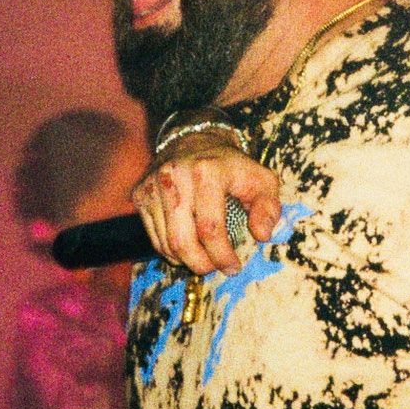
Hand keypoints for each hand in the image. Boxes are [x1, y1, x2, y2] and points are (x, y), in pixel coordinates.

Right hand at [132, 136, 281, 274]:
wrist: (194, 140)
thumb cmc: (231, 167)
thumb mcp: (261, 180)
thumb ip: (269, 208)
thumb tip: (262, 235)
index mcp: (207, 172)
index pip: (210, 227)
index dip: (221, 255)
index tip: (233, 267)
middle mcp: (175, 177)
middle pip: (182, 240)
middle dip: (200, 264)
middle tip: (214, 268)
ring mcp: (153, 185)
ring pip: (166, 243)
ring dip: (186, 260)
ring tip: (203, 259)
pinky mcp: (141, 193)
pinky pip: (153, 237)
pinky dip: (170, 250)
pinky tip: (186, 247)